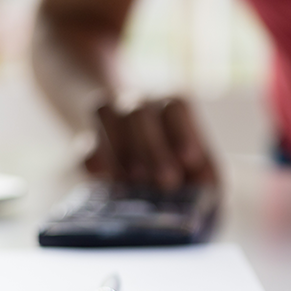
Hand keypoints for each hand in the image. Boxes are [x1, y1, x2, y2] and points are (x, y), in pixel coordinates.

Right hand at [84, 97, 217, 189]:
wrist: (150, 181)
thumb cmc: (187, 179)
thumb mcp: (204, 177)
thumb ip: (206, 179)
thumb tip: (201, 185)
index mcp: (173, 111)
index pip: (176, 106)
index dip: (182, 131)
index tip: (191, 161)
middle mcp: (141, 109)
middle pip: (140, 111)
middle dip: (153, 149)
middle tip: (167, 182)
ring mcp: (112, 122)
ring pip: (105, 111)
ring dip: (119, 147)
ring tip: (134, 181)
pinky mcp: (89, 147)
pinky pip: (84, 144)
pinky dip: (95, 159)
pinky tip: (104, 179)